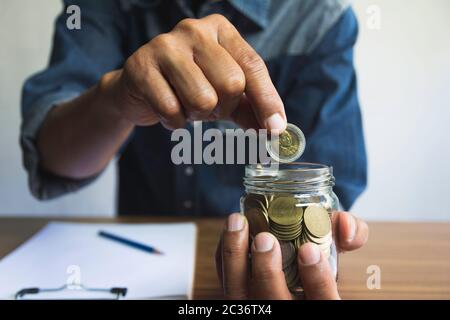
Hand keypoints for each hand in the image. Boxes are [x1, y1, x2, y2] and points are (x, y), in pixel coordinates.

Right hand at [104, 14, 285, 130]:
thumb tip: (277, 130)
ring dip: (196, 115)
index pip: (253, 66)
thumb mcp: (224, 95)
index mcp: (221, 30)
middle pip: (231, 84)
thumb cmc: (187, 88)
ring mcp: (165, 45)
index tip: (276, 129)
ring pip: (203, 99)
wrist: (137, 89)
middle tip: (207, 106)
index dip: (267, 101)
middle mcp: (194, 29)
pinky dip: (173, 122)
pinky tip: (166, 110)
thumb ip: (251, 109)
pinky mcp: (141, 66)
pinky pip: (171, 110)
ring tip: (185, 105)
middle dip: (222, 108)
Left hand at [215, 211, 368, 299]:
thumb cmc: (315, 257)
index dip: (316, 279)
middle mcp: (287, 308)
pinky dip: (224, 255)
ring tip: (237, 223)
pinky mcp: (238, 294)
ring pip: (240, 294)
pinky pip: (225, 279)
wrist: (293, 266)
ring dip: (234, 257)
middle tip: (265, 239)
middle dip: (266, 271)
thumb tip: (346, 225)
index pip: (322, 302)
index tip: (309, 250)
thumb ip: (349, 232)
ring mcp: (259, 304)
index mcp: (319, 304)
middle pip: (273, 301)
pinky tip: (229, 231)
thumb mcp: (336, 247)